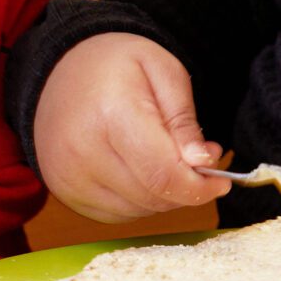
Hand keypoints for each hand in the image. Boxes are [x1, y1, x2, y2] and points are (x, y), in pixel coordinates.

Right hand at [30, 33, 229, 218]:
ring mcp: (68, 177)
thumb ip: (184, 120)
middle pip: (152, 196)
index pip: (163, 174)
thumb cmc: (115, 65)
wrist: (59, 69)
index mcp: (111, 115)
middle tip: (197, 162)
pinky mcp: (64, 192)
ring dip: (163, 195)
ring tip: (165, 159)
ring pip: (137, 210)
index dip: (199, 187)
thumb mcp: (163, 71)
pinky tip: (140, 171)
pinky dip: (139, 201)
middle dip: (186, 188)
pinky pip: (116, 215)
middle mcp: (83, 152)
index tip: (220, 182)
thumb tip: (203, 163)